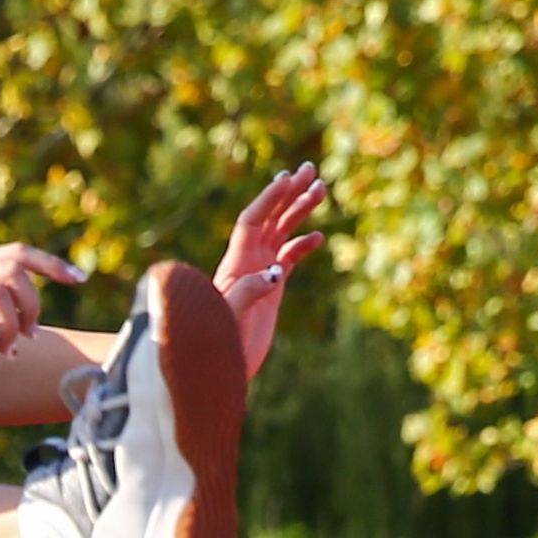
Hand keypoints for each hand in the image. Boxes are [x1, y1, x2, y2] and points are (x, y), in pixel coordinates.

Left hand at [211, 164, 328, 371]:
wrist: (217, 368)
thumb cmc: (216, 343)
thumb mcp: (231, 319)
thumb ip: (248, 293)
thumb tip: (274, 273)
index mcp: (235, 263)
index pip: (253, 220)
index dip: (270, 198)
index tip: (290, 178)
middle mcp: (246, 262)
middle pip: (270, 218)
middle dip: (289, 193)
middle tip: (312, 170)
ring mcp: (258, 273)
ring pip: (281, 232)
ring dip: (299, 211)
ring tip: (321, 190)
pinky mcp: (270, 289)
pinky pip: (289, 258)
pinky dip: (302, 245)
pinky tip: (318, 236)